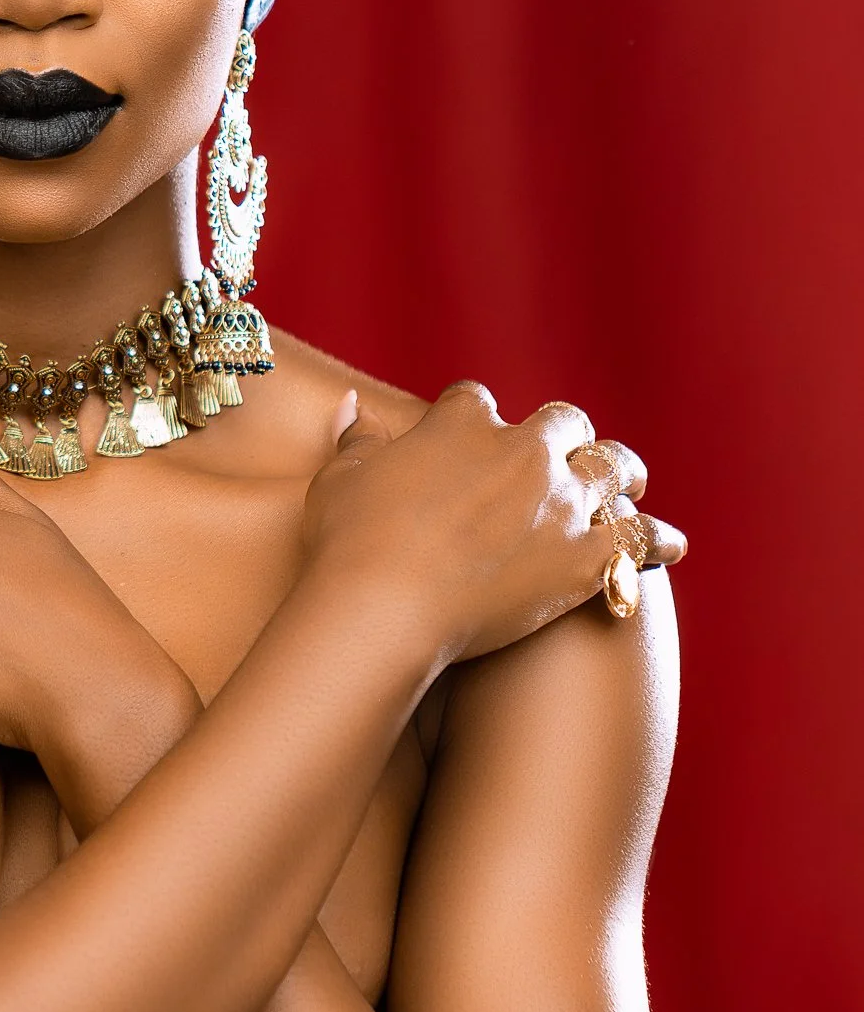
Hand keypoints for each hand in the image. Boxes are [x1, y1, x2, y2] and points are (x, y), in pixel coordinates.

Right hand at [303, 382, 686, 669]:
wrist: (386, 608)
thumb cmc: (351, 543)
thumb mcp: (340, 479)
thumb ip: (356, 440)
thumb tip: (355, 407)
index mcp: (462, 423)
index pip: (477, 403)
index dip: (475, 421)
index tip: (469, 441)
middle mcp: (522, 451)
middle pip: (560, 424)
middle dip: (561, 436)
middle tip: (560, 455)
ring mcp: (561, 503)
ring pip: (612, 467)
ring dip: (620, 470)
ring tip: (627, 480)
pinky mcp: (586, 558)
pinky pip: (638, 540)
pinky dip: (657, 540)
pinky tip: (672, 545)